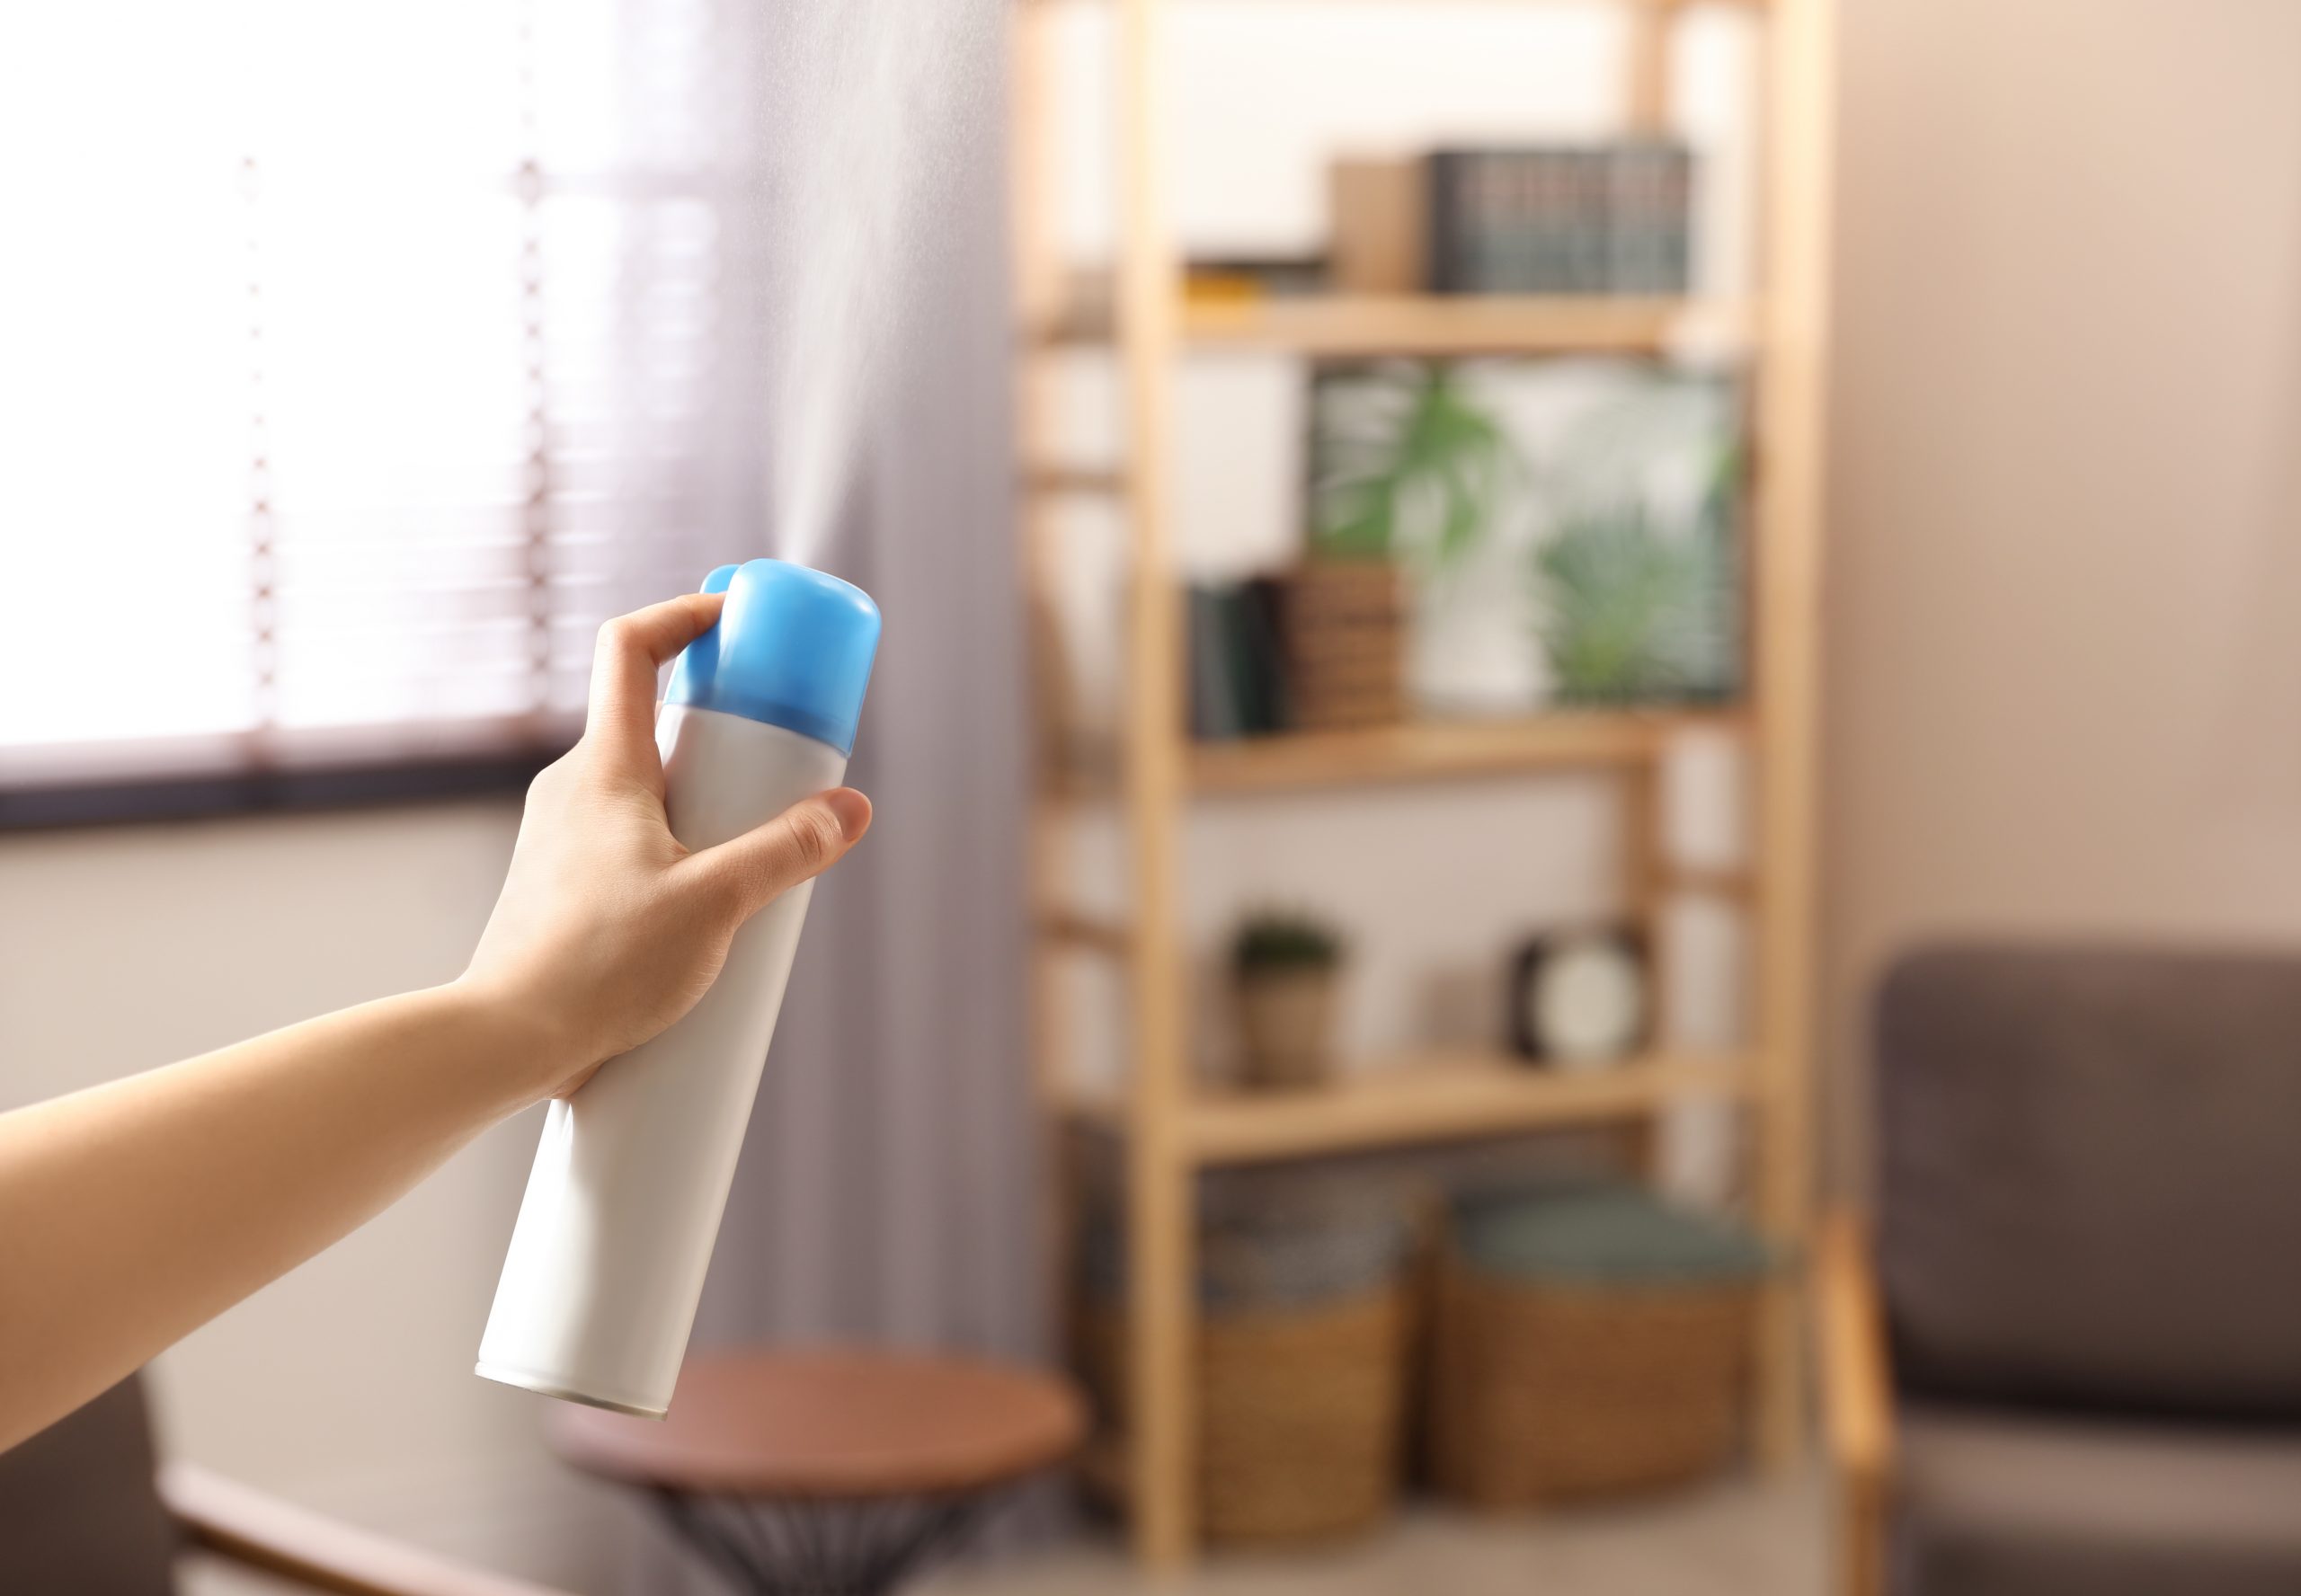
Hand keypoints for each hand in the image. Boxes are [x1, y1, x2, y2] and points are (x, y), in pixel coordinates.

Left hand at [458, 592, 871, 1099]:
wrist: (504, 1038)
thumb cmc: (598, 966)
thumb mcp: (716, 904)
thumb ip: (787, 852)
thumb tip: (851, 810)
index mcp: (604, 766)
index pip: (632, 647)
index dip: (685, 614)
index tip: (740, 617)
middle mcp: (573, 787)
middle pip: (653, 718)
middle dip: (724, 726)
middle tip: (781, 755)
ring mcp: (562, 837)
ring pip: (645, 787)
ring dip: (705, 797)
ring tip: (757, 846)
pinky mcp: (563, 887)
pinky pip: (631, 838)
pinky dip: (679, 844)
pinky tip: (712, 904)